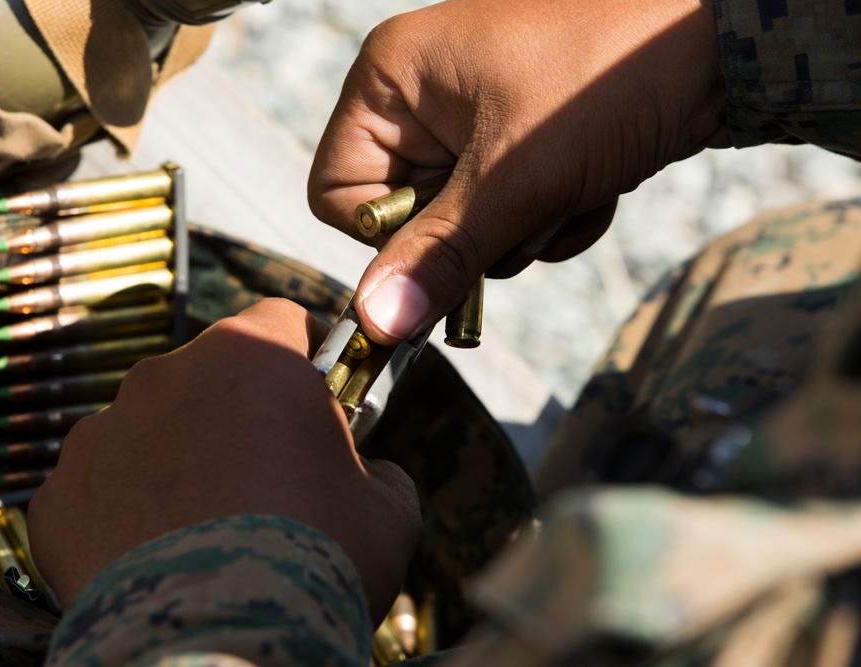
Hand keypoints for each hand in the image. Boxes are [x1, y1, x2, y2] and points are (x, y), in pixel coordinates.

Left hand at [28, 298, 421, 620]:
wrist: (218, 646)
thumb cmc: (314, 562)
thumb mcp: (390, 510)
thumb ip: (378, 469)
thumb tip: (368, 476)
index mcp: (250, 357)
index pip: (281, 321)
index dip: (307, 354)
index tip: (320, 390)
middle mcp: (166, 378)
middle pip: (211, 375)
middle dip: (240, 413)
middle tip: (271, 475)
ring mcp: (102, 434)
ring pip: (151, 429)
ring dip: (179, 459)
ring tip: (211, 527)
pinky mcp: (59, 496)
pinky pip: (102, 488)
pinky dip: (126, 512)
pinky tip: (160, 556)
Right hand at [308, 0, 727, 344]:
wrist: (717, 43)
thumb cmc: (606, 78)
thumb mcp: (515, 178)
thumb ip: (440, 255)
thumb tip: (373, 323)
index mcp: (391, 80)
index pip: (338, 195)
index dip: (392, 233)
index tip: (457, 233)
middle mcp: (420, 97)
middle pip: (406, 219)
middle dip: (479, 231)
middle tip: (533, 203)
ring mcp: (470, 120)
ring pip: (463, 228)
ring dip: (524, 227)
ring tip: (573, 184)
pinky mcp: (516, 143)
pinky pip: (506, 216)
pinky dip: (551, 216)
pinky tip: (593, 183)